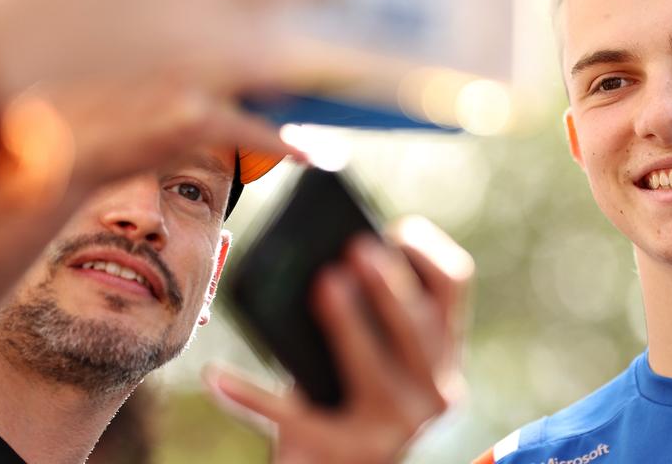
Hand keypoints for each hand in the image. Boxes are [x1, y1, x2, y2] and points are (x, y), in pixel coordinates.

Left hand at [204, 217, 472, 463]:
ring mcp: (395, 427)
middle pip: (420, 327)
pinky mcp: (347, 452)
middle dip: (391, 286)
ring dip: (350, 324)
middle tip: (355, 250)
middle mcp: (434, 389)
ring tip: (321, 285)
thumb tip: (320, 258)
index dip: (425, 252)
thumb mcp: (372, 349)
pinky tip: (217, 377)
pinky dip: (253, 397)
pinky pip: (297, 418)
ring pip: (376, 370)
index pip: (454, 283)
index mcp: (442, 349)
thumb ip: (363, 308)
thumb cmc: (346, 392)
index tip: (393, 229)